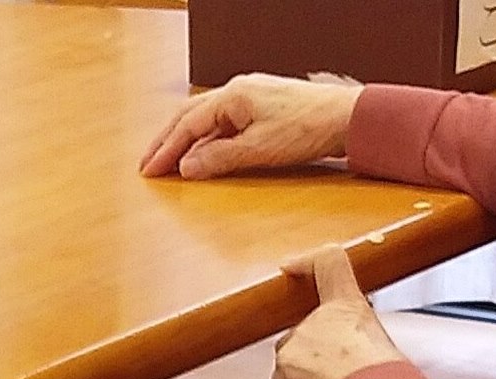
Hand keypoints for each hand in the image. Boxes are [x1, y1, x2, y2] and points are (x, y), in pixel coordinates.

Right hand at [140, 73, 364, 179]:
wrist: (348, 118)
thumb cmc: (309, 128)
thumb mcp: (259, 149)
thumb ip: (219, 158)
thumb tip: (187, 166)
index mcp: (233, 97)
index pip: (187, 124)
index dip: (165, 149)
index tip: (149, 170)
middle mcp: (239, 91)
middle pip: (190, 115)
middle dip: (166, 140)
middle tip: (147, 163)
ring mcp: (251, 96)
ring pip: (206, 117)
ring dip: (185, 139)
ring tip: (169, 159)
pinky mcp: (263, 106)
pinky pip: (224, 120)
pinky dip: (207, 137)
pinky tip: (205, 152)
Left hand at [264, 247, 405, 378]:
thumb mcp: (384, 351)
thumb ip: (359, 348)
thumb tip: (362, 369)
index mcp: (348, 306)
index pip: (329, 265)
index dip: (307, 264)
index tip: (290, 268)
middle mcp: (316, 321)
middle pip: (303, 340)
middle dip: (317, 372)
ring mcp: (295, 348)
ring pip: (291, 376)